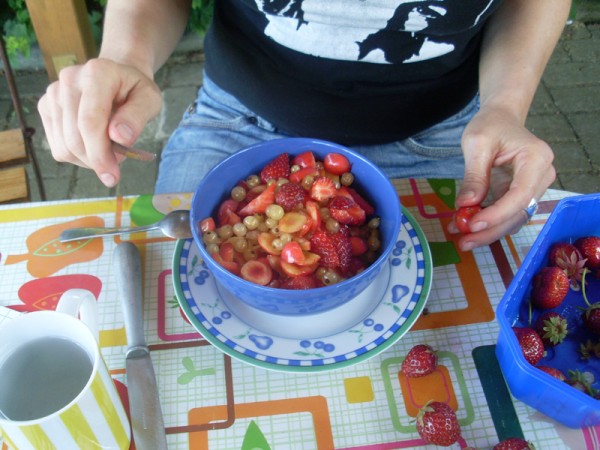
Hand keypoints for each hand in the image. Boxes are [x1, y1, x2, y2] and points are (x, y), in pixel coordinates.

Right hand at [38, 58, 162, 186]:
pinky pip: (58, 148)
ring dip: (88, 159)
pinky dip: (78, 156)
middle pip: (75, 139)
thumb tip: (119, 137)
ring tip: (108, 148)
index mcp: (96, 73)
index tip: (112, 177)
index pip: (90, 122)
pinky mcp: (45, 108)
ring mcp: (52, 94)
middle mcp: (68, 80)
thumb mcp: (150, 100)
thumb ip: (137, 117)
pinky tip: (93, 144)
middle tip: (118, 162)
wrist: (118, 76)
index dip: (100, 154)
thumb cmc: (135, 90)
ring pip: (65, 147)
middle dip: (97, 160)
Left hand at [448, 104, 555, 249]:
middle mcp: (542, 176)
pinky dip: (487, 223)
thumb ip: (474, 176)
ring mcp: (534, 188)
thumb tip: (465, 205)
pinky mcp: (521, 195)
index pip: (521, 194)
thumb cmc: (490, 125)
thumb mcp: (476, 144)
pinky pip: (506, 215)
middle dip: (490, 230)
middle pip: (519, 212)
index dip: (498, 213)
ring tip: (459, 237)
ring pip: (513, 219)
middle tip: (463, 242)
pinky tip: (464, 227)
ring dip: (487, 231)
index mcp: (537, 158)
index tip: (473, 225)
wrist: (501, 119)